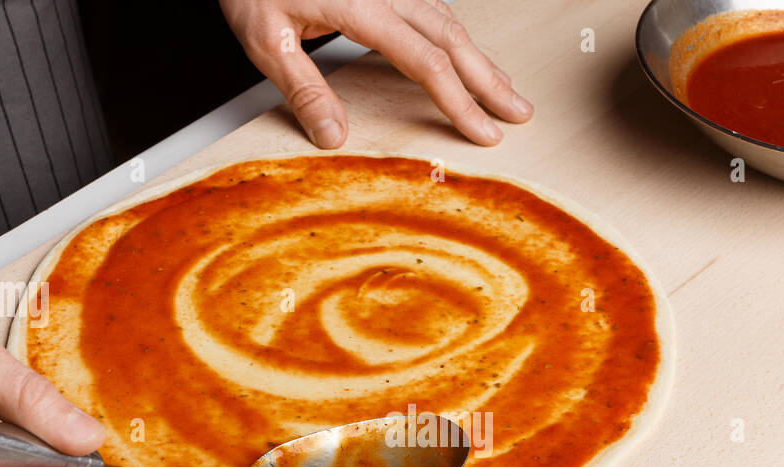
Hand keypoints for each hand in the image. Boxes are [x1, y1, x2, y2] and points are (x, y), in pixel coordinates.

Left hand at [219, 0, 532, 147]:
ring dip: (479, 59)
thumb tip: (334, 137)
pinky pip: (432, 8)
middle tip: (519, 113)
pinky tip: (466, 56)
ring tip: (504, 90)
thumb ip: (302, 89)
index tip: (482, 131)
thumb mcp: (264, 40)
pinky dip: (456, 38)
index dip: (458, 101)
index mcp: (360, 5)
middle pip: (452, 38)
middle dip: (489, 81)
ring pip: (448, 20)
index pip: (424, 61)